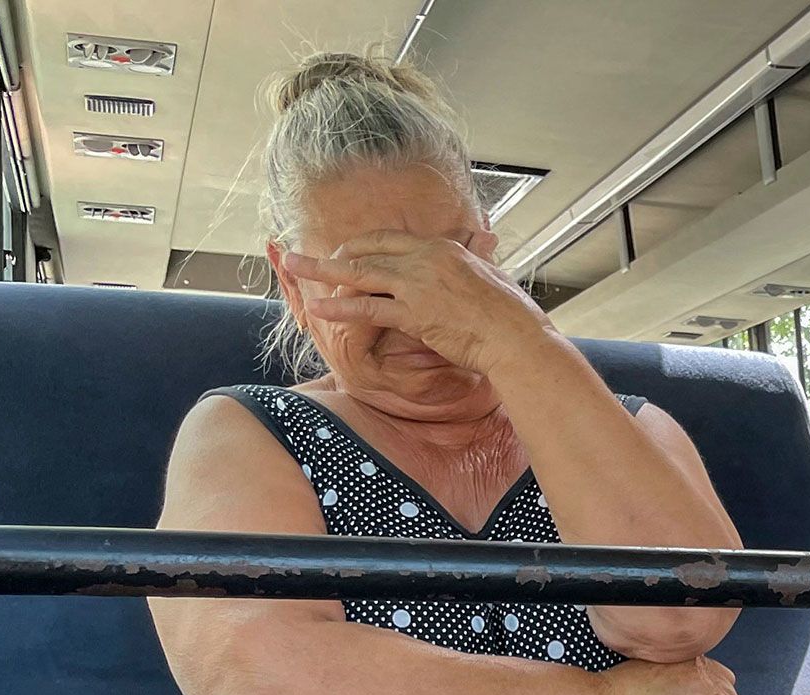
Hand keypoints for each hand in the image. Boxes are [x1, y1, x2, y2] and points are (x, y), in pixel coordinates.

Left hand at [282, 230, 554, 378]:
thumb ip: (480, 257)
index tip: (343, 251)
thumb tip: (485, 244)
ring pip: (358, 274)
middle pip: (366, 249)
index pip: (389, 239)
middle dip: (331, 253)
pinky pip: (368, 309)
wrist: (518, 340)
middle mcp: (425, 259)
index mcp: (443, 248)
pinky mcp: (415, 314)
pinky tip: (318, 309)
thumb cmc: (513, 315)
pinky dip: (340, 309)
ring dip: (320, 270)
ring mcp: (418, 286)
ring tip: (291, 267)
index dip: (361, 244)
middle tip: (302, 256)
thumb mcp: (494, 275)